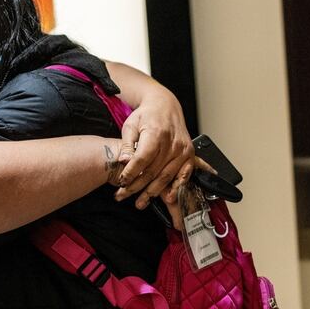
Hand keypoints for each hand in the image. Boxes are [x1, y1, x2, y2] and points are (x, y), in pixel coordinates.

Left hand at [113, 86, 193, 208]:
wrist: (165, 105)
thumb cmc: (145, 115)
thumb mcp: (130, 125)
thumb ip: (127, 144)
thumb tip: (123, 161)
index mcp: (156, 134)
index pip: (142, 159)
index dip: (131, 173)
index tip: (121, 181)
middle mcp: (172, 143)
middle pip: (152, 171)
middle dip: (136, 187)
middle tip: (122, 196)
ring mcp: (183, 150)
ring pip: (166, 177)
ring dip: (152, 192)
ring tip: (139, 202)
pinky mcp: (189, 154)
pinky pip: (183, 175)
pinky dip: (175, 188)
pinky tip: (167, 198)